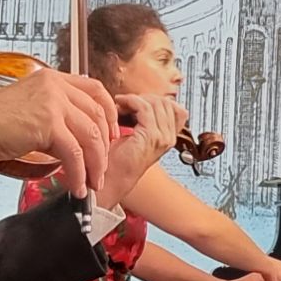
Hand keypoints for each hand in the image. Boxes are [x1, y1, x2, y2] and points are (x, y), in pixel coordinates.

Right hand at [0, 68, 117, 197]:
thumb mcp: (29, 109)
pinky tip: (76, 186)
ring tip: (92, 183)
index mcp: (52, 79)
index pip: (95, 89)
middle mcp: (55, 86)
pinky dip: (79, 173)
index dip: (108, 112)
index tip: (111, 134)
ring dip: (95, 164)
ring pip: (90, 136)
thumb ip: (54, 115)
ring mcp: (53, 102)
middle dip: (105, 145)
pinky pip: (74, 153)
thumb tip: (75, 140)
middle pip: (97, 114)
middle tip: (103, 167)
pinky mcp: (48, 124)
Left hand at [92, 96, 184, 210]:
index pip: (173, 107)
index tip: (133, 105)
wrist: (107, 181)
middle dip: (143, 98)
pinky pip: (145, 108)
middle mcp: (169, 138)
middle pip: (165, 102)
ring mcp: (163, 138)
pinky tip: (118, 106)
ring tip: (120, 107)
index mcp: (168, 138)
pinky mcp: (151, 137)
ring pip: (156, 103)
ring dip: (135, 100)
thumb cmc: (114, 160)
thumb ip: (141, 119)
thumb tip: (137, 99)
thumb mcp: (134, 135)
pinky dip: (130, 102)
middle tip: (124, 106)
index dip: (153, 101)